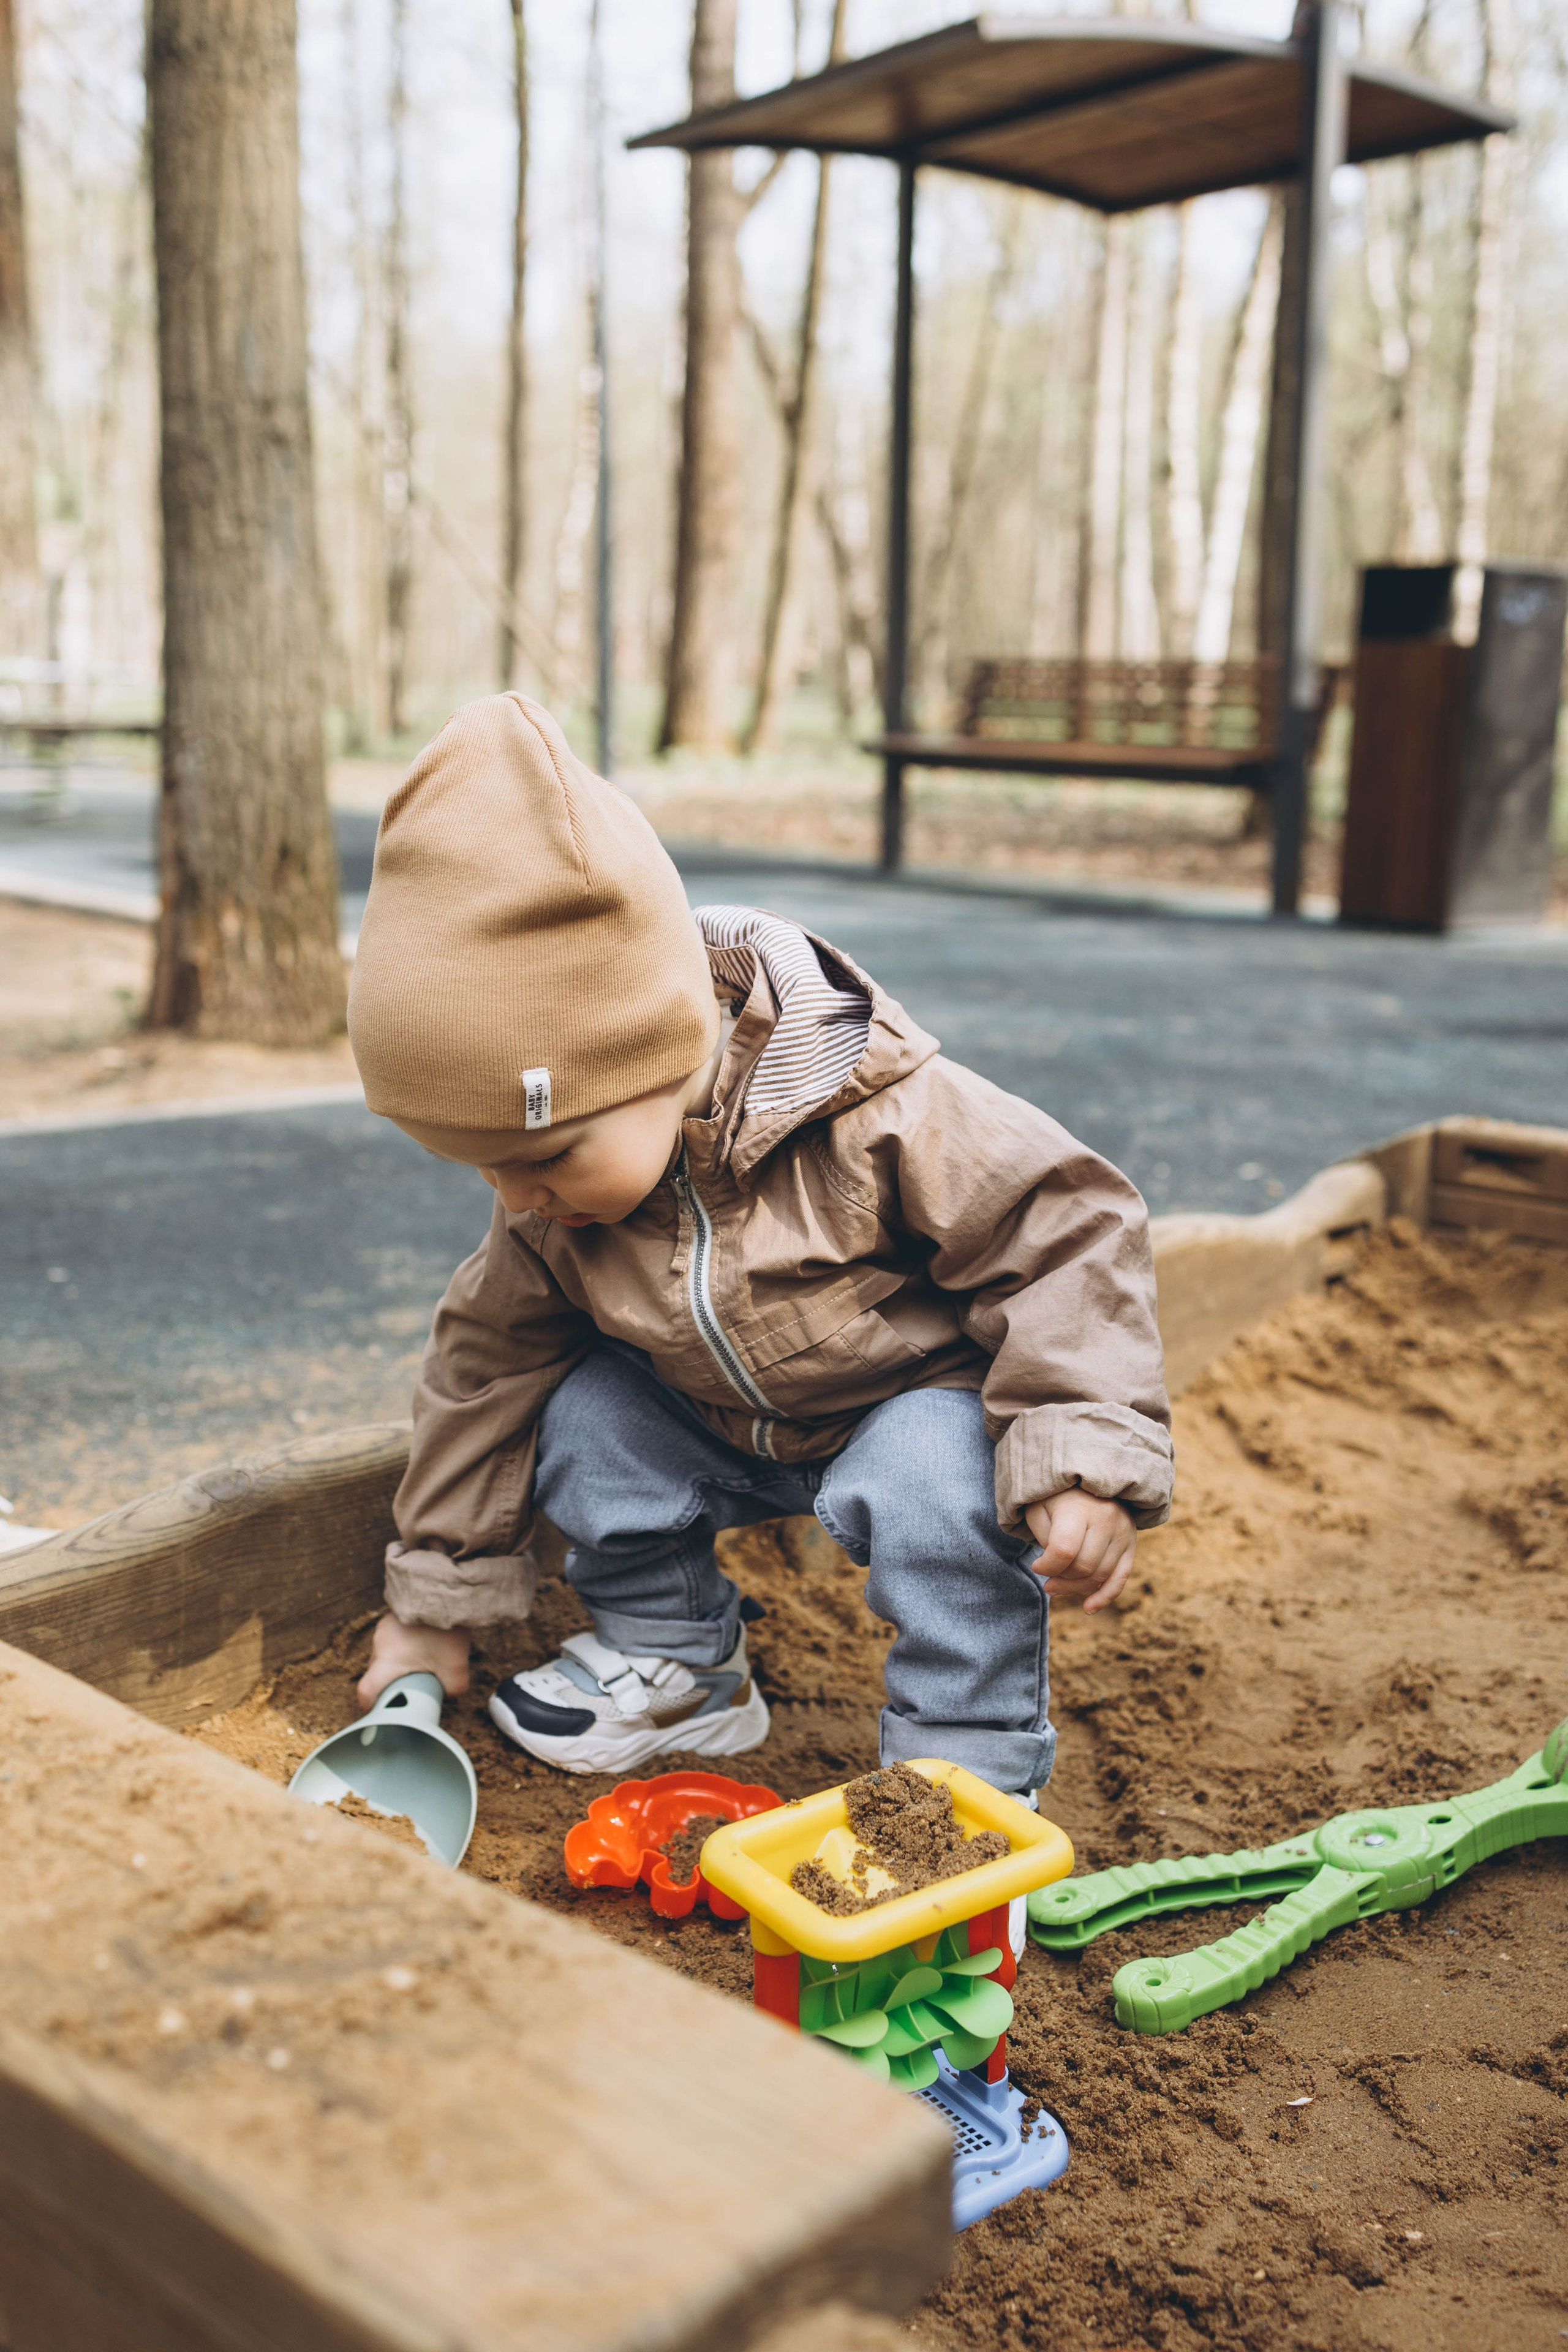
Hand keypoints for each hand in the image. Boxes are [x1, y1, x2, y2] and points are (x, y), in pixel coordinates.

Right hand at [357, 1613, 471, 1707]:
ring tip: (423, 1659)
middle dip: (391, 1682)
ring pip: (386, 1655)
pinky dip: (404, 1646)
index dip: (371, 1705)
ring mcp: (384, 1628)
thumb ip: (452, 1688)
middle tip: (412, 1685)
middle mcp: (380, 1645)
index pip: (366, 1691)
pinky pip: (393, 1639)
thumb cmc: (445, 1631)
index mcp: (387, 1661)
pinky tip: (424, 1642)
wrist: (446, 1591)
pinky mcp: (392, 1616)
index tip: (381, 1709)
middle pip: (377, 1673)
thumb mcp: (455, 1667)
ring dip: (399, 1661)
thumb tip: (448, 1694)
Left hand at [1023, 1491, 1136, 1613]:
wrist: (1090, 1478)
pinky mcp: (1130, 1545)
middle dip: (1061, 1578)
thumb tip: (1054, 1568)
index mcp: (1079, 1508)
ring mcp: (1122, 1533)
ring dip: (1076, 1588)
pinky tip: (1088, 1608)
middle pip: (1083, 1567)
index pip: (1065, 1550)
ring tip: (1058, 1585)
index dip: (1047, 1566)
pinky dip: (1105, 1597)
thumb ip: (1044, 1536)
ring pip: (1100, 1575)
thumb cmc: (1057, 1497)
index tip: (1037, 1565)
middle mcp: (1106, 1520)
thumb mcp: (1040, 1507)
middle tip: (1047, 1578)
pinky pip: (1121, 1578)